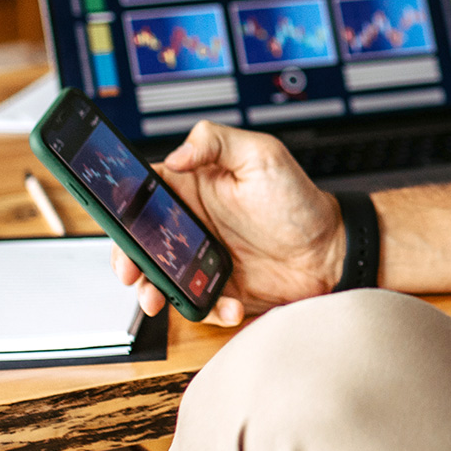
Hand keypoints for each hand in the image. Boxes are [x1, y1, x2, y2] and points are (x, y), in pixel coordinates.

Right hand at [112, 121, 342, 325]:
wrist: (330, 250)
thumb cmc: (299, 200)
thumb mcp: (262, 156)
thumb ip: (217, 142)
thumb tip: (177, 154)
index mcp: (193, 187)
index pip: (142, 194)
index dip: (124, 211)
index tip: (120, 227)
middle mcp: (191, 223)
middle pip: (141, 241)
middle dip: (129, 259)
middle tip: (132, 272)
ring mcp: (201, 259)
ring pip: (160, 277)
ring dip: (154, 290)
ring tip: (161, 298)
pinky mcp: (217, 289)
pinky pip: (197, 303)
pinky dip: (207, 308)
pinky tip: (229, 304)